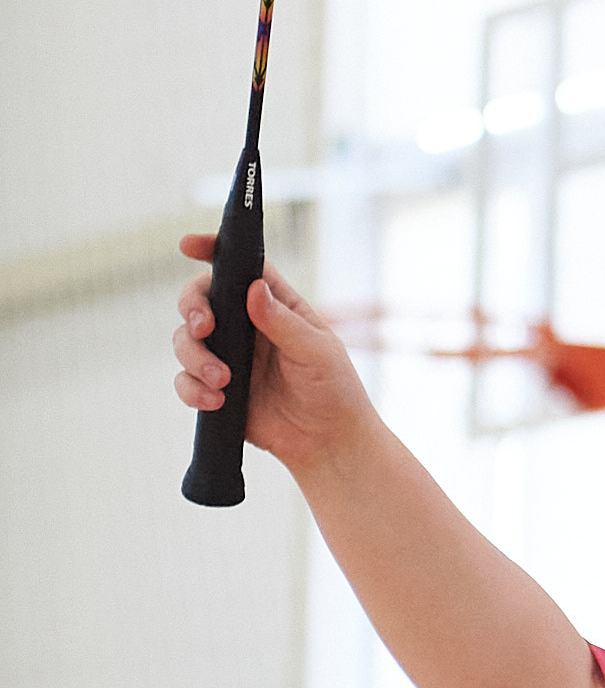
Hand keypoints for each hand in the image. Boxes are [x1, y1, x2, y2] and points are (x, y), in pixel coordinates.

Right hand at [172, 238, 377, 475]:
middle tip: (204, 327)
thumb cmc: (334, 390)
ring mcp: (228, 357)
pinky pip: (186, 381)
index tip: (189, 244)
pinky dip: (192, 389)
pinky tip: (217, 401)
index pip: (243, 268)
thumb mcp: (317, 352)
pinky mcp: (216, 389)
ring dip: (195, 357)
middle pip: (201, 299)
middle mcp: (246, 327)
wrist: (328, 442)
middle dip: (192, 308)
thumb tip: (253, 289)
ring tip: (224, 380)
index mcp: (276, 307)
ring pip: (186, 341)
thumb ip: (283, 323)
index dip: (214, 250)